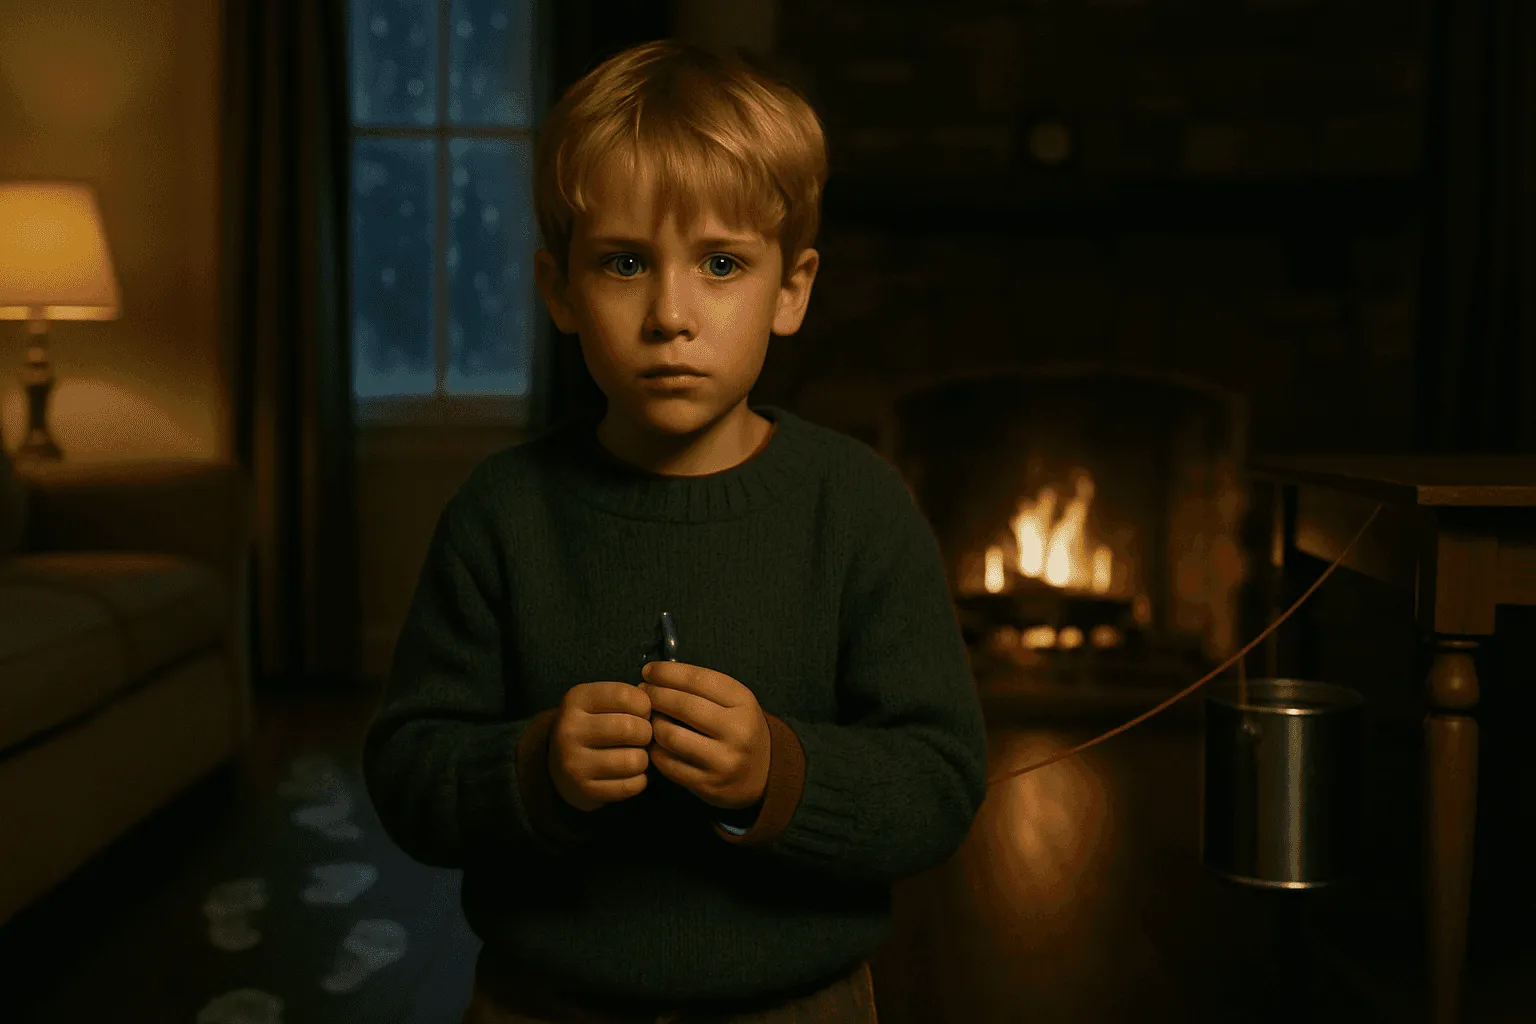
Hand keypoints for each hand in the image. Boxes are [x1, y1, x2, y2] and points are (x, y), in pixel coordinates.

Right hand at [547, 681, 653, 812]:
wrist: (559, 763)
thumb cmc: (594, 725)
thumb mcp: (601, 702)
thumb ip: (630, 699)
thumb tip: (661, 712)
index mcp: (576, 699)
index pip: (626, 696)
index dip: (645, 705)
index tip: (642, 713)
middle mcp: (570, 730)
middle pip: (632, 729)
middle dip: (647, 734)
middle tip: (642, 737)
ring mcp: (574, 763)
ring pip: (634, 760)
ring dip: (644, 759)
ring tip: (637, 755)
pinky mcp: (584, 790)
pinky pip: (631, 786)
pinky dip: (640, 780)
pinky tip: (631, 773)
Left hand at [639, 661, 769, 810]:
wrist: (764, 774)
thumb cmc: (739, 728)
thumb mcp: (735, 702)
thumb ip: (702, 687)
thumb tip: (657, 676)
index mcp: (744, 703)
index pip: (698, 680)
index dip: (667, 673)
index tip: (648, 671)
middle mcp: (737, 731)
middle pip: (683, 706)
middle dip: (655, 695)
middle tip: (642, 692)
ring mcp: (723, 761)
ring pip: (671, 736)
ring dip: (652, 723)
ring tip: (648, 717)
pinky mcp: (708, 785)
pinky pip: (668, 764)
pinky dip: (655, 750)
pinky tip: (653, 742)